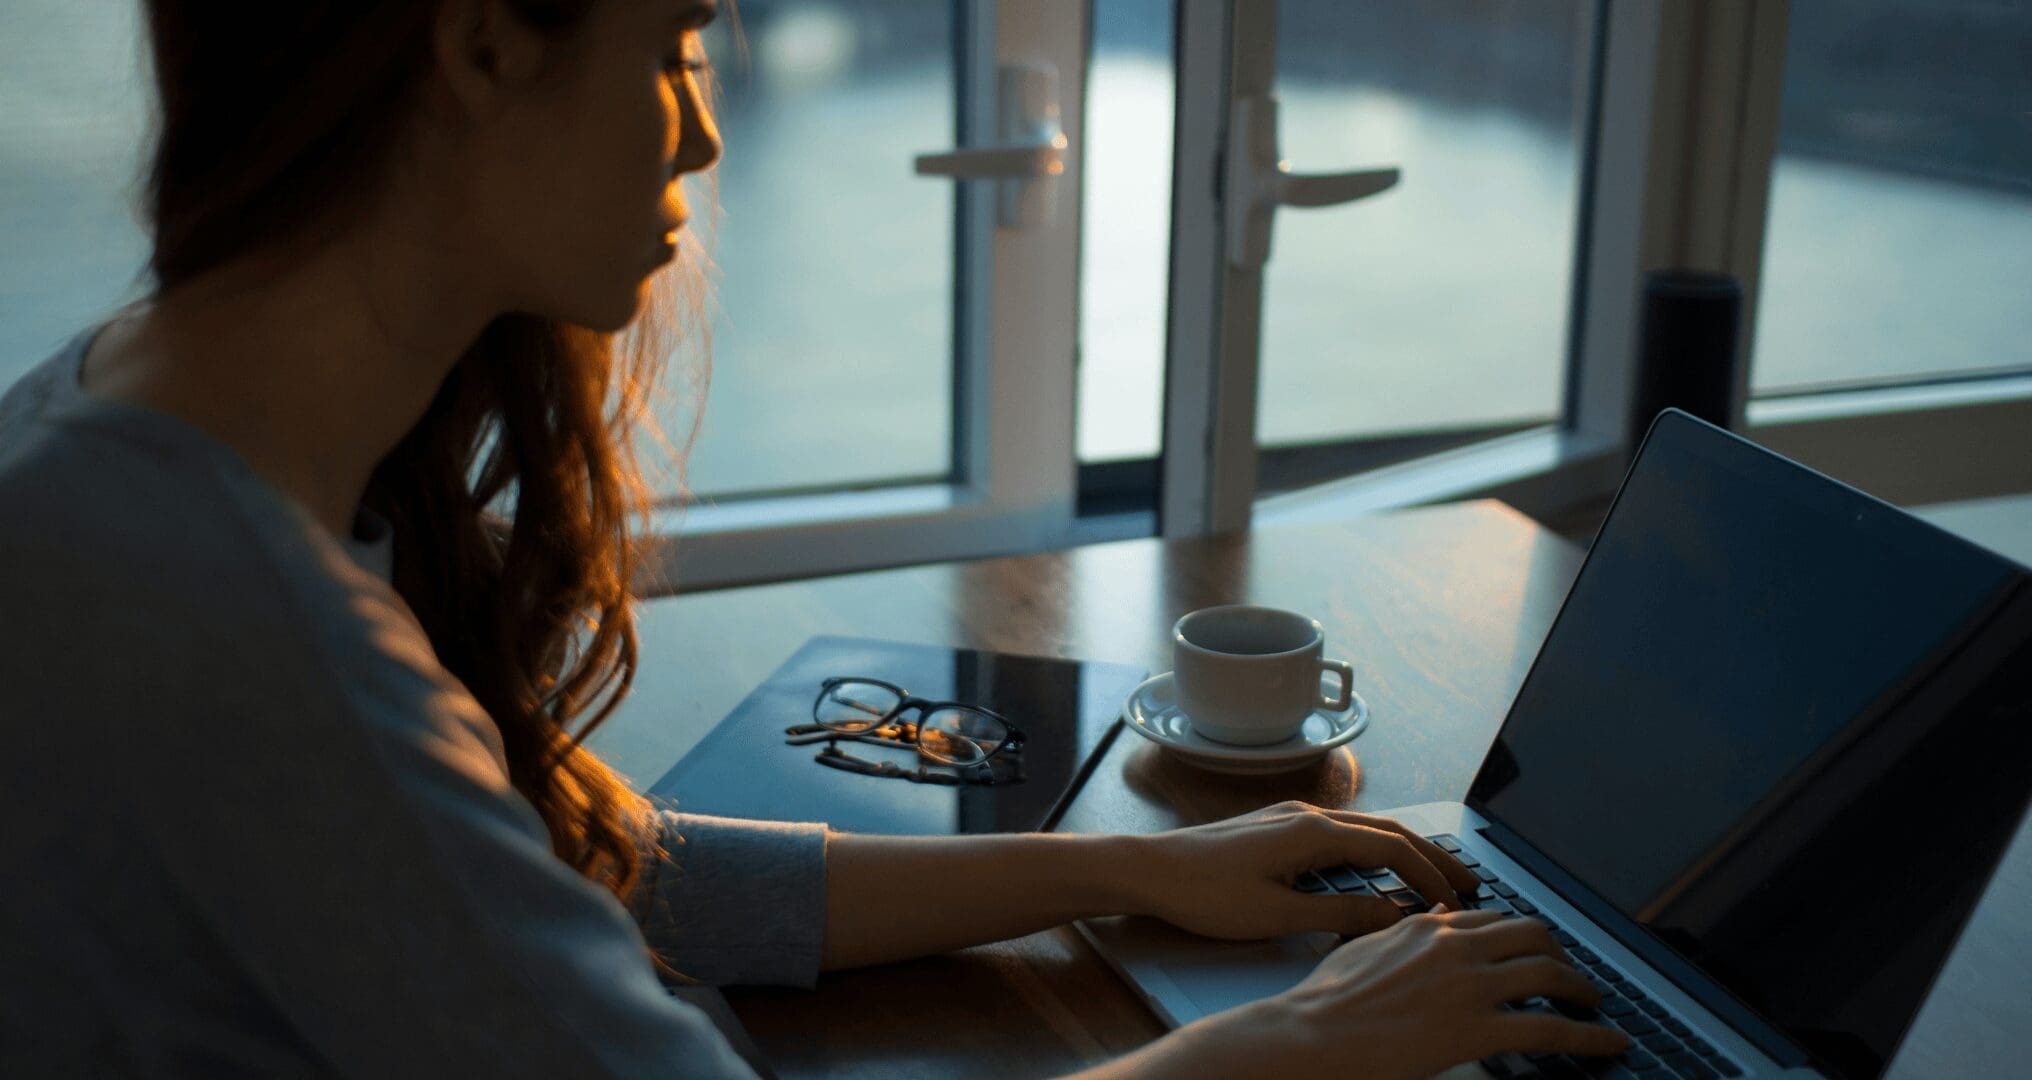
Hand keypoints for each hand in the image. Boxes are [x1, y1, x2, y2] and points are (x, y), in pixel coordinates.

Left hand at [1131, 801, 1483, 940]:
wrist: (1150, 869)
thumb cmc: (1204, 892)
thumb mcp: (1277, 914)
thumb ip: (1339, 915)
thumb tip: (1393, 916)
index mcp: (1313, 832)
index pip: (1392, 849)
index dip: (1430, 876)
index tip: (1457, 903)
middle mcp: (1308, 815)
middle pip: (1388, 831)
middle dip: (1433, 856)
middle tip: (1470, 881)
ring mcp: (1291, 817)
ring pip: (1366, 829)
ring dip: (1405, 851)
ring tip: (1435, 876)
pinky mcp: (1277, 826)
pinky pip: (1342, 833)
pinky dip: (1374, 850)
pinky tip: (1378, 869)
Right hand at [1239, 908, 1629, 1079]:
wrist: (1311, 1036)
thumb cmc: (1325, 1002)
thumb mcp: (1365, 949)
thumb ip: (1404, 934)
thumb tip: (1432, 920)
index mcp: (1429, 929)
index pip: (1494, 920)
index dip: (1523, 937)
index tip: (1535, 951)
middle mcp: (1456, 947)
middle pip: (1533, 936)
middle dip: (1561, 954)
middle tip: (1571, 976)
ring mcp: (1470, 986)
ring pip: (1551, 975)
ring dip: (1582, 991)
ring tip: (1594, 1006)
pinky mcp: (1479, 1028)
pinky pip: (1552, 1029)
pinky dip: (1590, 1036)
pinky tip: (1609, 1042)